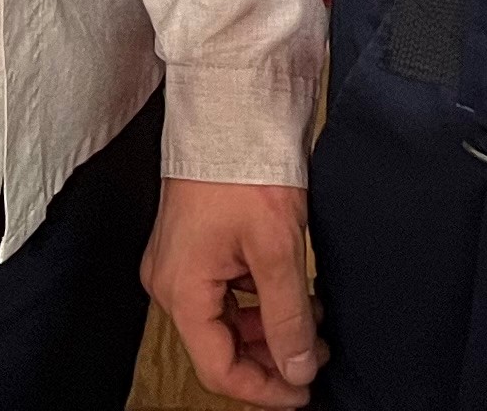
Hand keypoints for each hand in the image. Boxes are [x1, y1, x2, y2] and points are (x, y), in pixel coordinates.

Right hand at [144, 175, 320, 406]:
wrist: (231, 104)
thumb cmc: (245, 167)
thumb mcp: (277, 249)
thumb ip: (288, 317)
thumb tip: (299, 369)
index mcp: (181, 290)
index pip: (218, 368)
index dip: (264, 389)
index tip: (303, 392)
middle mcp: (169, 281)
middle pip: (219, 345)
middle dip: (270, 356)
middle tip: (317, 352)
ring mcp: (178, 260)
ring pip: (224, 319)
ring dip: (268, 327)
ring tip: (313, 319)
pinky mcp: (193, 243)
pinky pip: (223, 291)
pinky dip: (258, 299)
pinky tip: (293, 292)